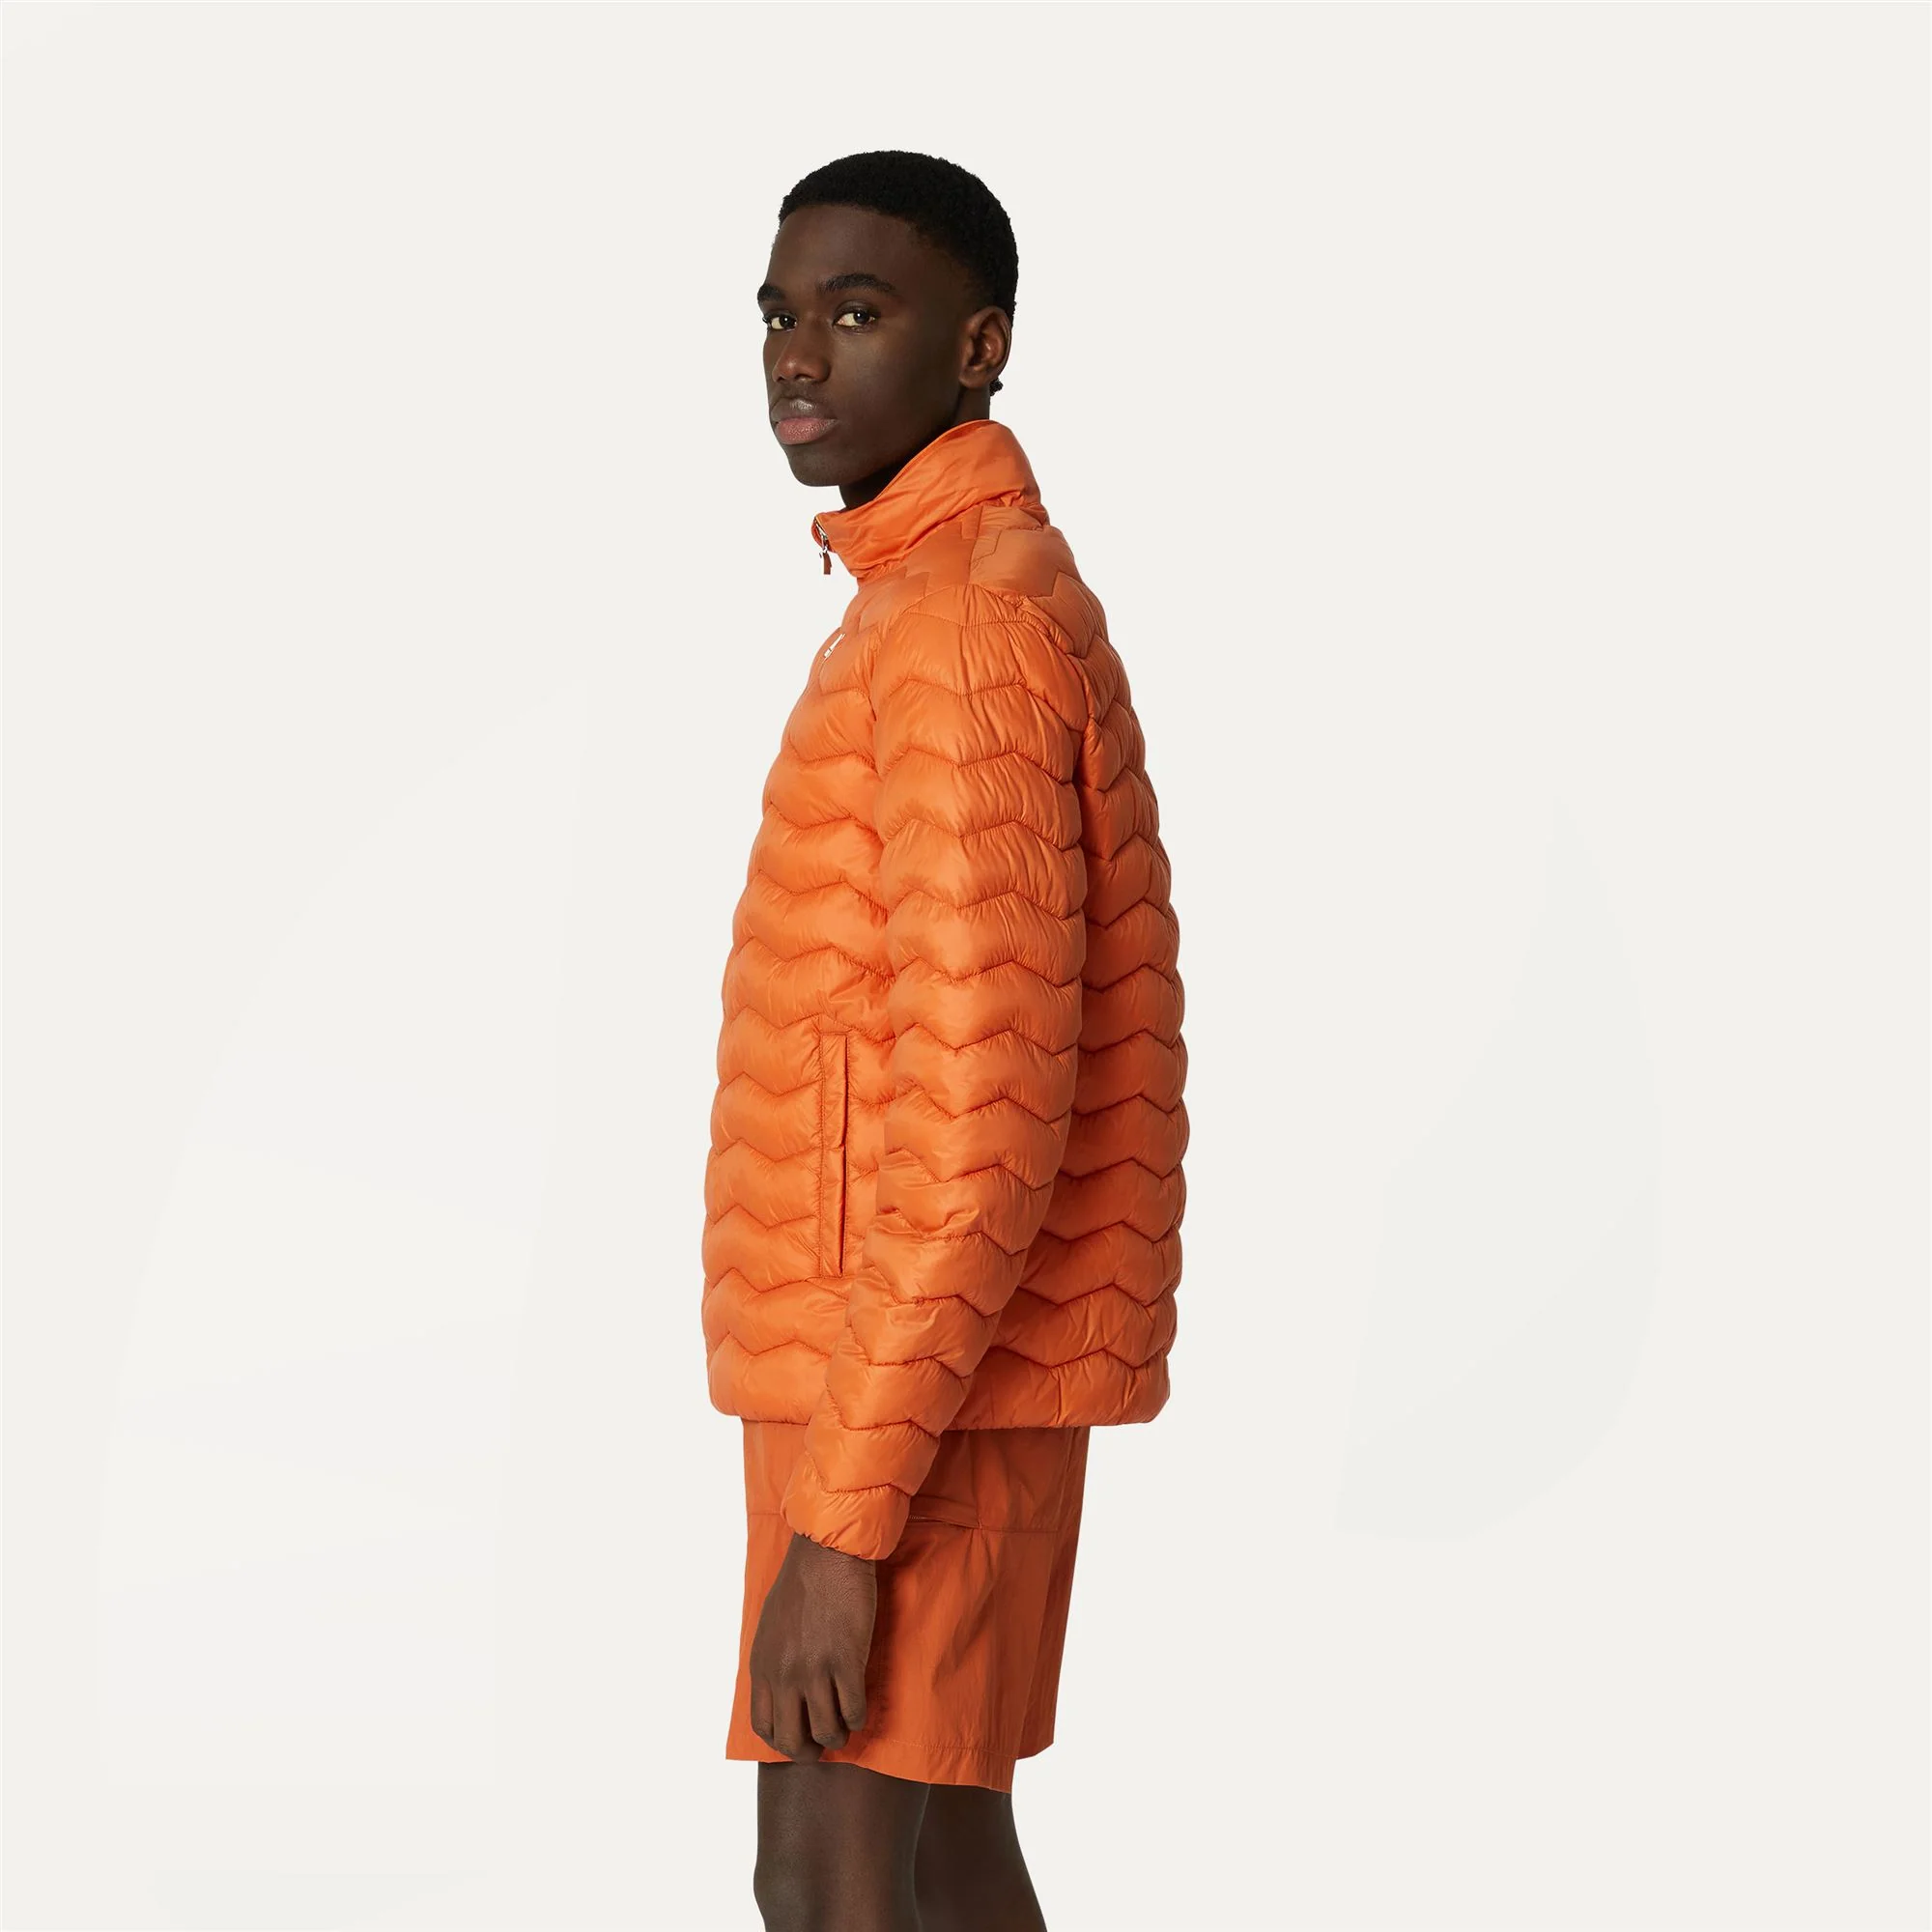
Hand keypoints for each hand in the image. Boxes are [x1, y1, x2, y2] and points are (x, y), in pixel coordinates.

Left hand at [748, 1530, 877, 1760]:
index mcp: (762, 1665)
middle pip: (792, 1740)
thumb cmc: (801, 1583)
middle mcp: (784, 1674)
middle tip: (823, 1743)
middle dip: (809, 1751)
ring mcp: (815, 1670)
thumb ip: (773, 1661)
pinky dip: (858, 1717)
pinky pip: (853, 1710)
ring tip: (845, 1725)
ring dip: (839, 1735)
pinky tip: (860, 1707)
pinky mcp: (846, 1661)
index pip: (764, 1726)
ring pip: (827, 1731)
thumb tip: (781, 1690)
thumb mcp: (770, 1626)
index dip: (782, 1741)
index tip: (798, 1737)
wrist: (828, 1552)